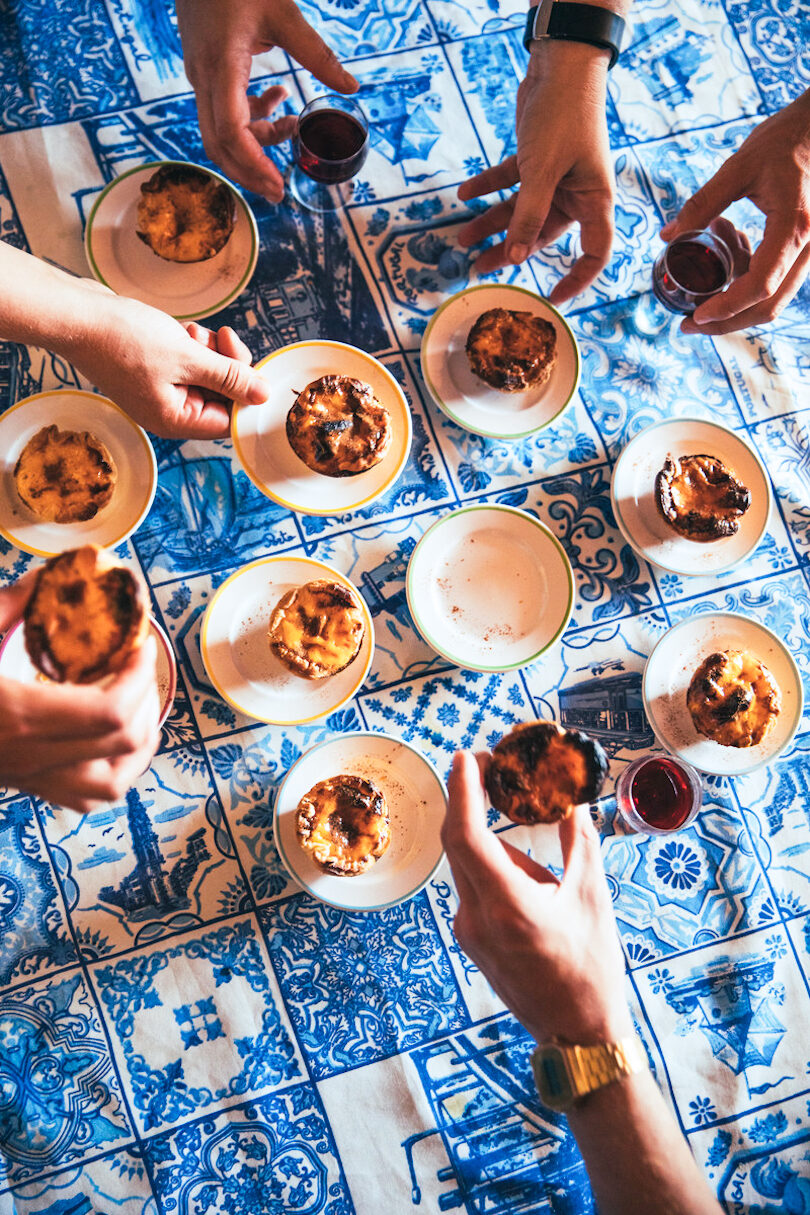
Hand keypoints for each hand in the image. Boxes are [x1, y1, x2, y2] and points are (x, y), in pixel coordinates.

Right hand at [0, 576, 160, 812]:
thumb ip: (12, 603)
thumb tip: (56, 574)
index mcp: (19, 716)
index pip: (110, 712)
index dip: (138, 676)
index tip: (137, 643)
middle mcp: (29, 755)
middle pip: (122, 743)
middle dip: (145, 698)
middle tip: (136, 664)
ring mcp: (26, 777)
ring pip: (111, 785)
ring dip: (138, 743)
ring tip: (136, 702)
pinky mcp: (21, 785)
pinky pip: (83, 798)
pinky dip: (112, 771)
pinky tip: (108, 738)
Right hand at [66, 286, 269, 438]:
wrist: (77, 315)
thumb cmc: (123, 339)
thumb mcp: (187, 357)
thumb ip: (229, 377)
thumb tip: (263, 396)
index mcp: (175, 420)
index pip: (230, 420)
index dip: (245, 394)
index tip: (250, 366)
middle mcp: (169, 411)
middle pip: (222, 396)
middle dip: (225, 364)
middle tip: (220, 338)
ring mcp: (161, 391)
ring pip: (208, 374)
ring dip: (208, 350)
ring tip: (189, 333)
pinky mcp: (155, 370)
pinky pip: (189, 362)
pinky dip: (192, 345)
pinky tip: (180, 330)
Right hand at [176, 0, 357, 200]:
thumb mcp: (284, 11)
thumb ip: (317, 54)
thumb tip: (351, 87)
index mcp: (221, 66)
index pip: (230, 132)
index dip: (252, 164)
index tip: (277, 185)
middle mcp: (204, 78)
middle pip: (219, 144)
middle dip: (249, 172)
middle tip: (280, 192)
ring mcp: (202, 76)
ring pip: (222, 130)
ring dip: (256, 140)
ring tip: (293, 129)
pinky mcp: (208, 71)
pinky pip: (226, 109)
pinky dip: (253, 115)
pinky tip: (281, 100)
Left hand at [443, 751, 631, 1044]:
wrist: (577, 1035)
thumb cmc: (590, 969)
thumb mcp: (593, 898)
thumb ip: (578, 841)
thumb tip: (573, 799)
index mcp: (507, 906)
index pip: (467, 835)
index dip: (463, 790)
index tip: (467, 757)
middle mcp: (477, 917)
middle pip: (460, 844)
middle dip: (472, 801)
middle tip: (493, 769)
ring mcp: (469, 931)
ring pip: (469, 865)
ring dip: (494, 842)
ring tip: (539, 857)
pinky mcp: (471, 939)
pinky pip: (475, 888)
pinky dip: (495, 869)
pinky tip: (532, 882)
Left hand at [457, 42, 614, 304]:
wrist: (560, 65)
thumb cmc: (564, 116)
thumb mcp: (542, 171)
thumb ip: (528, 215)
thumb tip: (517, 257)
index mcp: (592, 201)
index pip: (594, 253)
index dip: (576, 279)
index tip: (552, 297)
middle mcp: (576, 193)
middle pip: (540, 235)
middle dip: (508, 251)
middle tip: (476, 269)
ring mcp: (555, 177)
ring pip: (520, 211)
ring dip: (490, 223)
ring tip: (460, 239)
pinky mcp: (535, 159)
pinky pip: (509, 182)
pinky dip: (487, 187)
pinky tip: (464, 195)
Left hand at [662, 89, 809, 334]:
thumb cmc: (784, 141)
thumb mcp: (738, 167)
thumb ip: (703, 203)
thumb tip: (669, 236)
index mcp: (794, 227)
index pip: (759, 286)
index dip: (726, 308)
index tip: (695, 317)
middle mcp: (809, 246)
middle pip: (769, 305)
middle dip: (726, 320)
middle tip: (689, 322)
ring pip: (775, 298)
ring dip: (736, 295)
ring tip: (714, 245)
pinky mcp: (805, 249)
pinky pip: (777, 280)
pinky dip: (748, 275)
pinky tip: (732, 240)